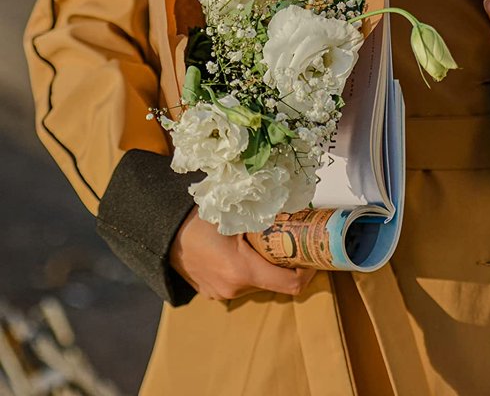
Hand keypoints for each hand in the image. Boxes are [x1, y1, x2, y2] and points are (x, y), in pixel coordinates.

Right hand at [169, 206, 315, 300]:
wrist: (163, 230)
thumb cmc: (199, 217)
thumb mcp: (238, 212)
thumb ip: (267, 214)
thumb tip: (298, 208)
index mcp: (243, 270)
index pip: (290, 284)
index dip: (308, 271)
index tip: (313, 254)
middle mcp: (234, 289)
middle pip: (274, 282)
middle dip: (286, 263)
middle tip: (291, 239)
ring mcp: (221, 294)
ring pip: (258, 282)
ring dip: (266, 265)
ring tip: (265, 241)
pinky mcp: (212, 293)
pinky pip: (240, 283)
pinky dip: (249, 269)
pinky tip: (243, 249)